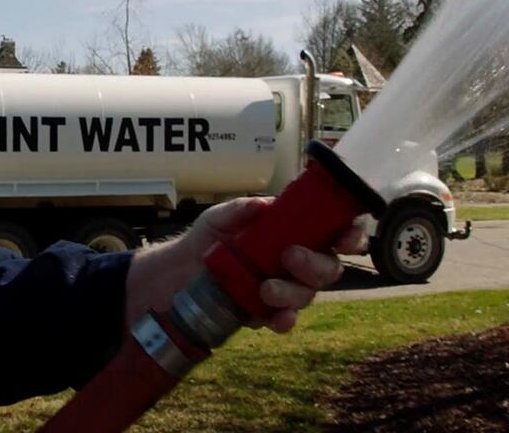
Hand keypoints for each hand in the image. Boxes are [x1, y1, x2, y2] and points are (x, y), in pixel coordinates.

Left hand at [124, 197, 364, 334]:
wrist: (177, 272)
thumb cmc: (207, 238)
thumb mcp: (219, 216)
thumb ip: (241, 209)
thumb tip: (263, 206)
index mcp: (292, 233)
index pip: (333, 233)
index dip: (349, 235)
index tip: (345, 238)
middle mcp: (295, 262)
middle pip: (328, 268)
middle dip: (316, 264)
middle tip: (290, 256)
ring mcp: (283, 289)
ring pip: (307, 295)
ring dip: (293, 292)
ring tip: (266, 288)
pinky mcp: (265, 312)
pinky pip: (284, 320)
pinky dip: (284, 320)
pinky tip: (276, 318)